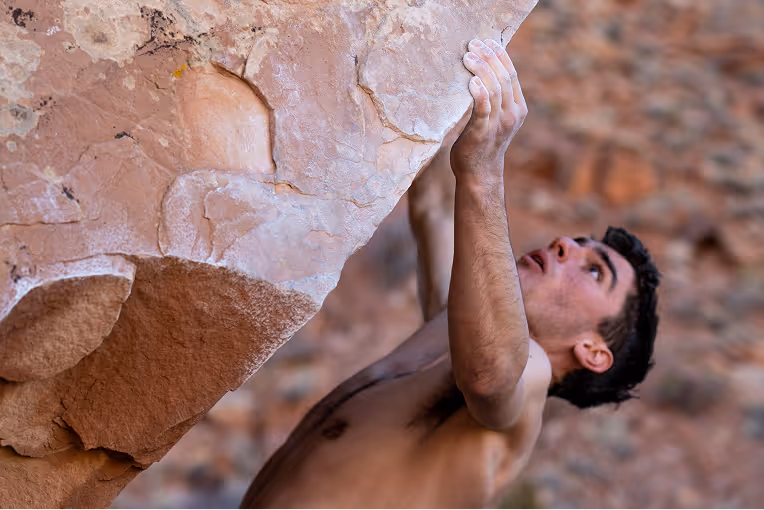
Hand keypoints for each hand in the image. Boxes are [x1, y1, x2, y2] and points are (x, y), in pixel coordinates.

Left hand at [450, 39, 527, 182]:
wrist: (479, 174)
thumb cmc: (482, 144)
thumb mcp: (494, 118)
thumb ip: (493, 99)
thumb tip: (479, 72)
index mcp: (518, 108)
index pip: (511, 74)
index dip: (500, 55)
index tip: (486, 41)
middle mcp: (512, 114)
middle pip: (503, 77)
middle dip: (488, 57)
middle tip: (473, 44)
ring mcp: (498, 124)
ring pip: (494, 89)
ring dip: (480, 69)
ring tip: (467, 57)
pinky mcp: (482, 132)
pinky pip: (483, 108)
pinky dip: (478, 92)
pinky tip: (471, 81)